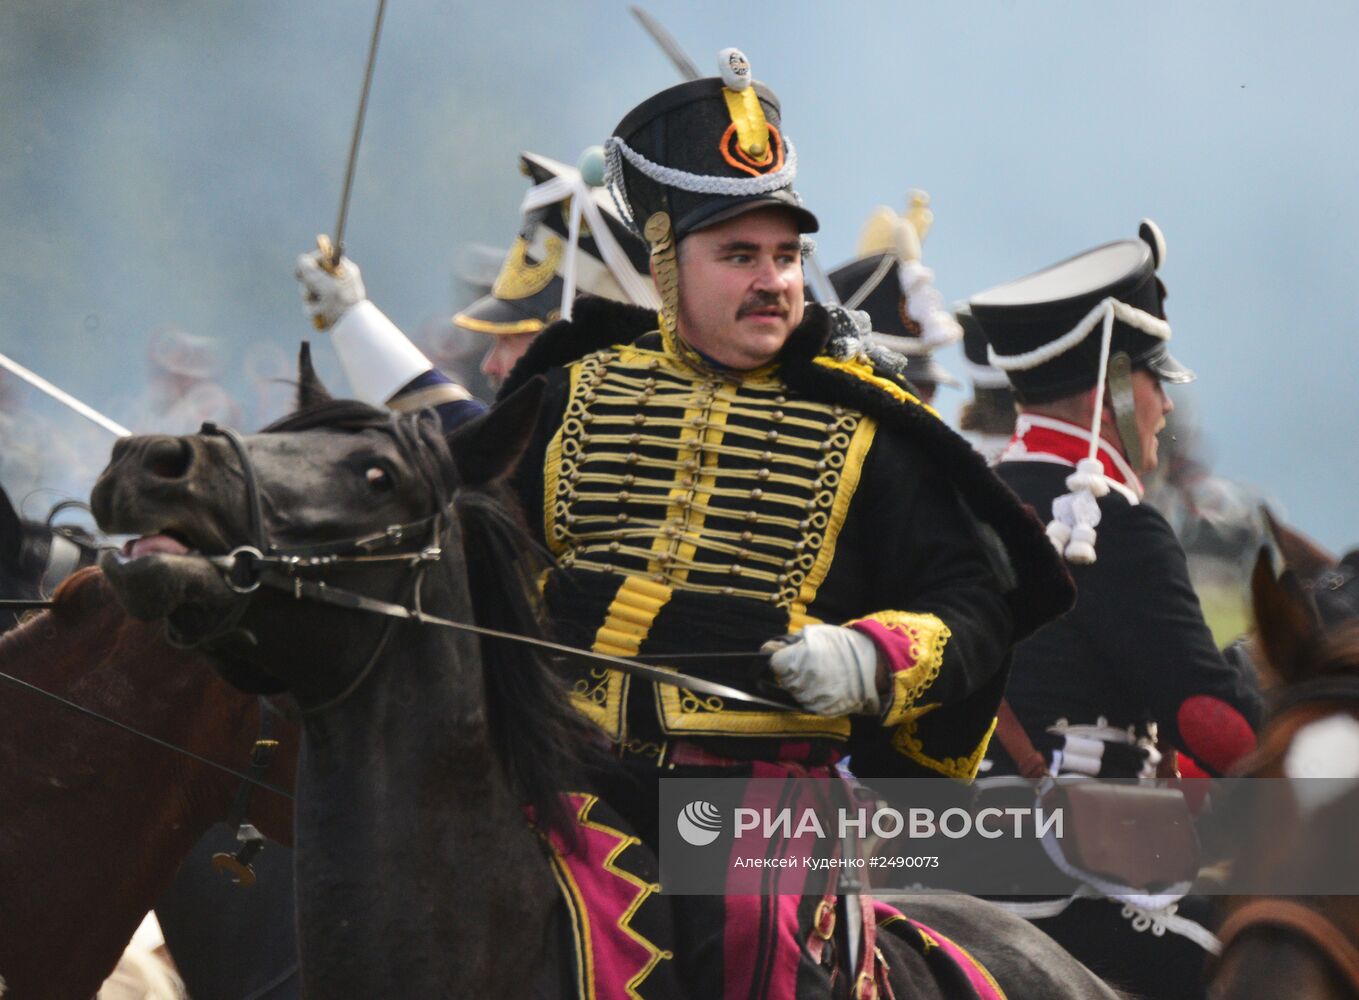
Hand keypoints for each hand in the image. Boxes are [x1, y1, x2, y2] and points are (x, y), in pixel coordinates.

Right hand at [295, 250, 365, 328]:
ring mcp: (332, 295)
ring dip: (310, 302)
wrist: (352, 331)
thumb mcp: (325, 285)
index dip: (311, 261)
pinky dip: (313, 311)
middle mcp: (338, 281)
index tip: (303, 269)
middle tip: (314, 293)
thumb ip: (311, 270)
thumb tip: (302, 260)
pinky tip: (322, 317)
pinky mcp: (327, 308)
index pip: (323, 257)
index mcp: (344, 270)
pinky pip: (311, 305)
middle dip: (309, 287)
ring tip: (321, 309)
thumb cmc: (342, 306)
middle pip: (312, 275)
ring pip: (309, 292)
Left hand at [762, 624, 880, 716]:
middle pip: (783, 679)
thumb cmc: (842, 645)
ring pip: (794, 693)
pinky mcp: (820, 710)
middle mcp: (801, 681)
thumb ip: (790, 642)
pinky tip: (824, 685)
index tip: (785, 656)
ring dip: (800, 685)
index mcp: (797, 659)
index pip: (773, 663)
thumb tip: (769, 649)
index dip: (779, 658)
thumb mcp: (814, 633)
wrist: (872, 665)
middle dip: (790, 672)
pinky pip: (807, 704)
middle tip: (807, 664)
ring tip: (818, 674)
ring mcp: (811, 697)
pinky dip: (812, 695)